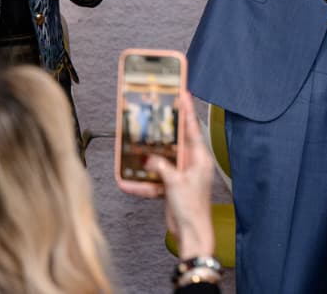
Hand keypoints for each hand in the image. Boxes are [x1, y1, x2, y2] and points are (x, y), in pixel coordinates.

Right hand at [117, 91, 216, 258]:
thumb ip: (162, 167)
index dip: (187, 111)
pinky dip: (143, 182)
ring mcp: (181, 175)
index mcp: (200, 159)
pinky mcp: (172, 186)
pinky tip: (127, 183)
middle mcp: (191, 164)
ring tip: (134, 148)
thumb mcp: (176, 183)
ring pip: (161, 160)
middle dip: (162, 132)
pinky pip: (155, 180)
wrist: (191, 233)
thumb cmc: (192, 208)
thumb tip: (149, 158)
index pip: (192, 129)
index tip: (183, 94)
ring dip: (147, 159)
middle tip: (153, 115)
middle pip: (175, 142)